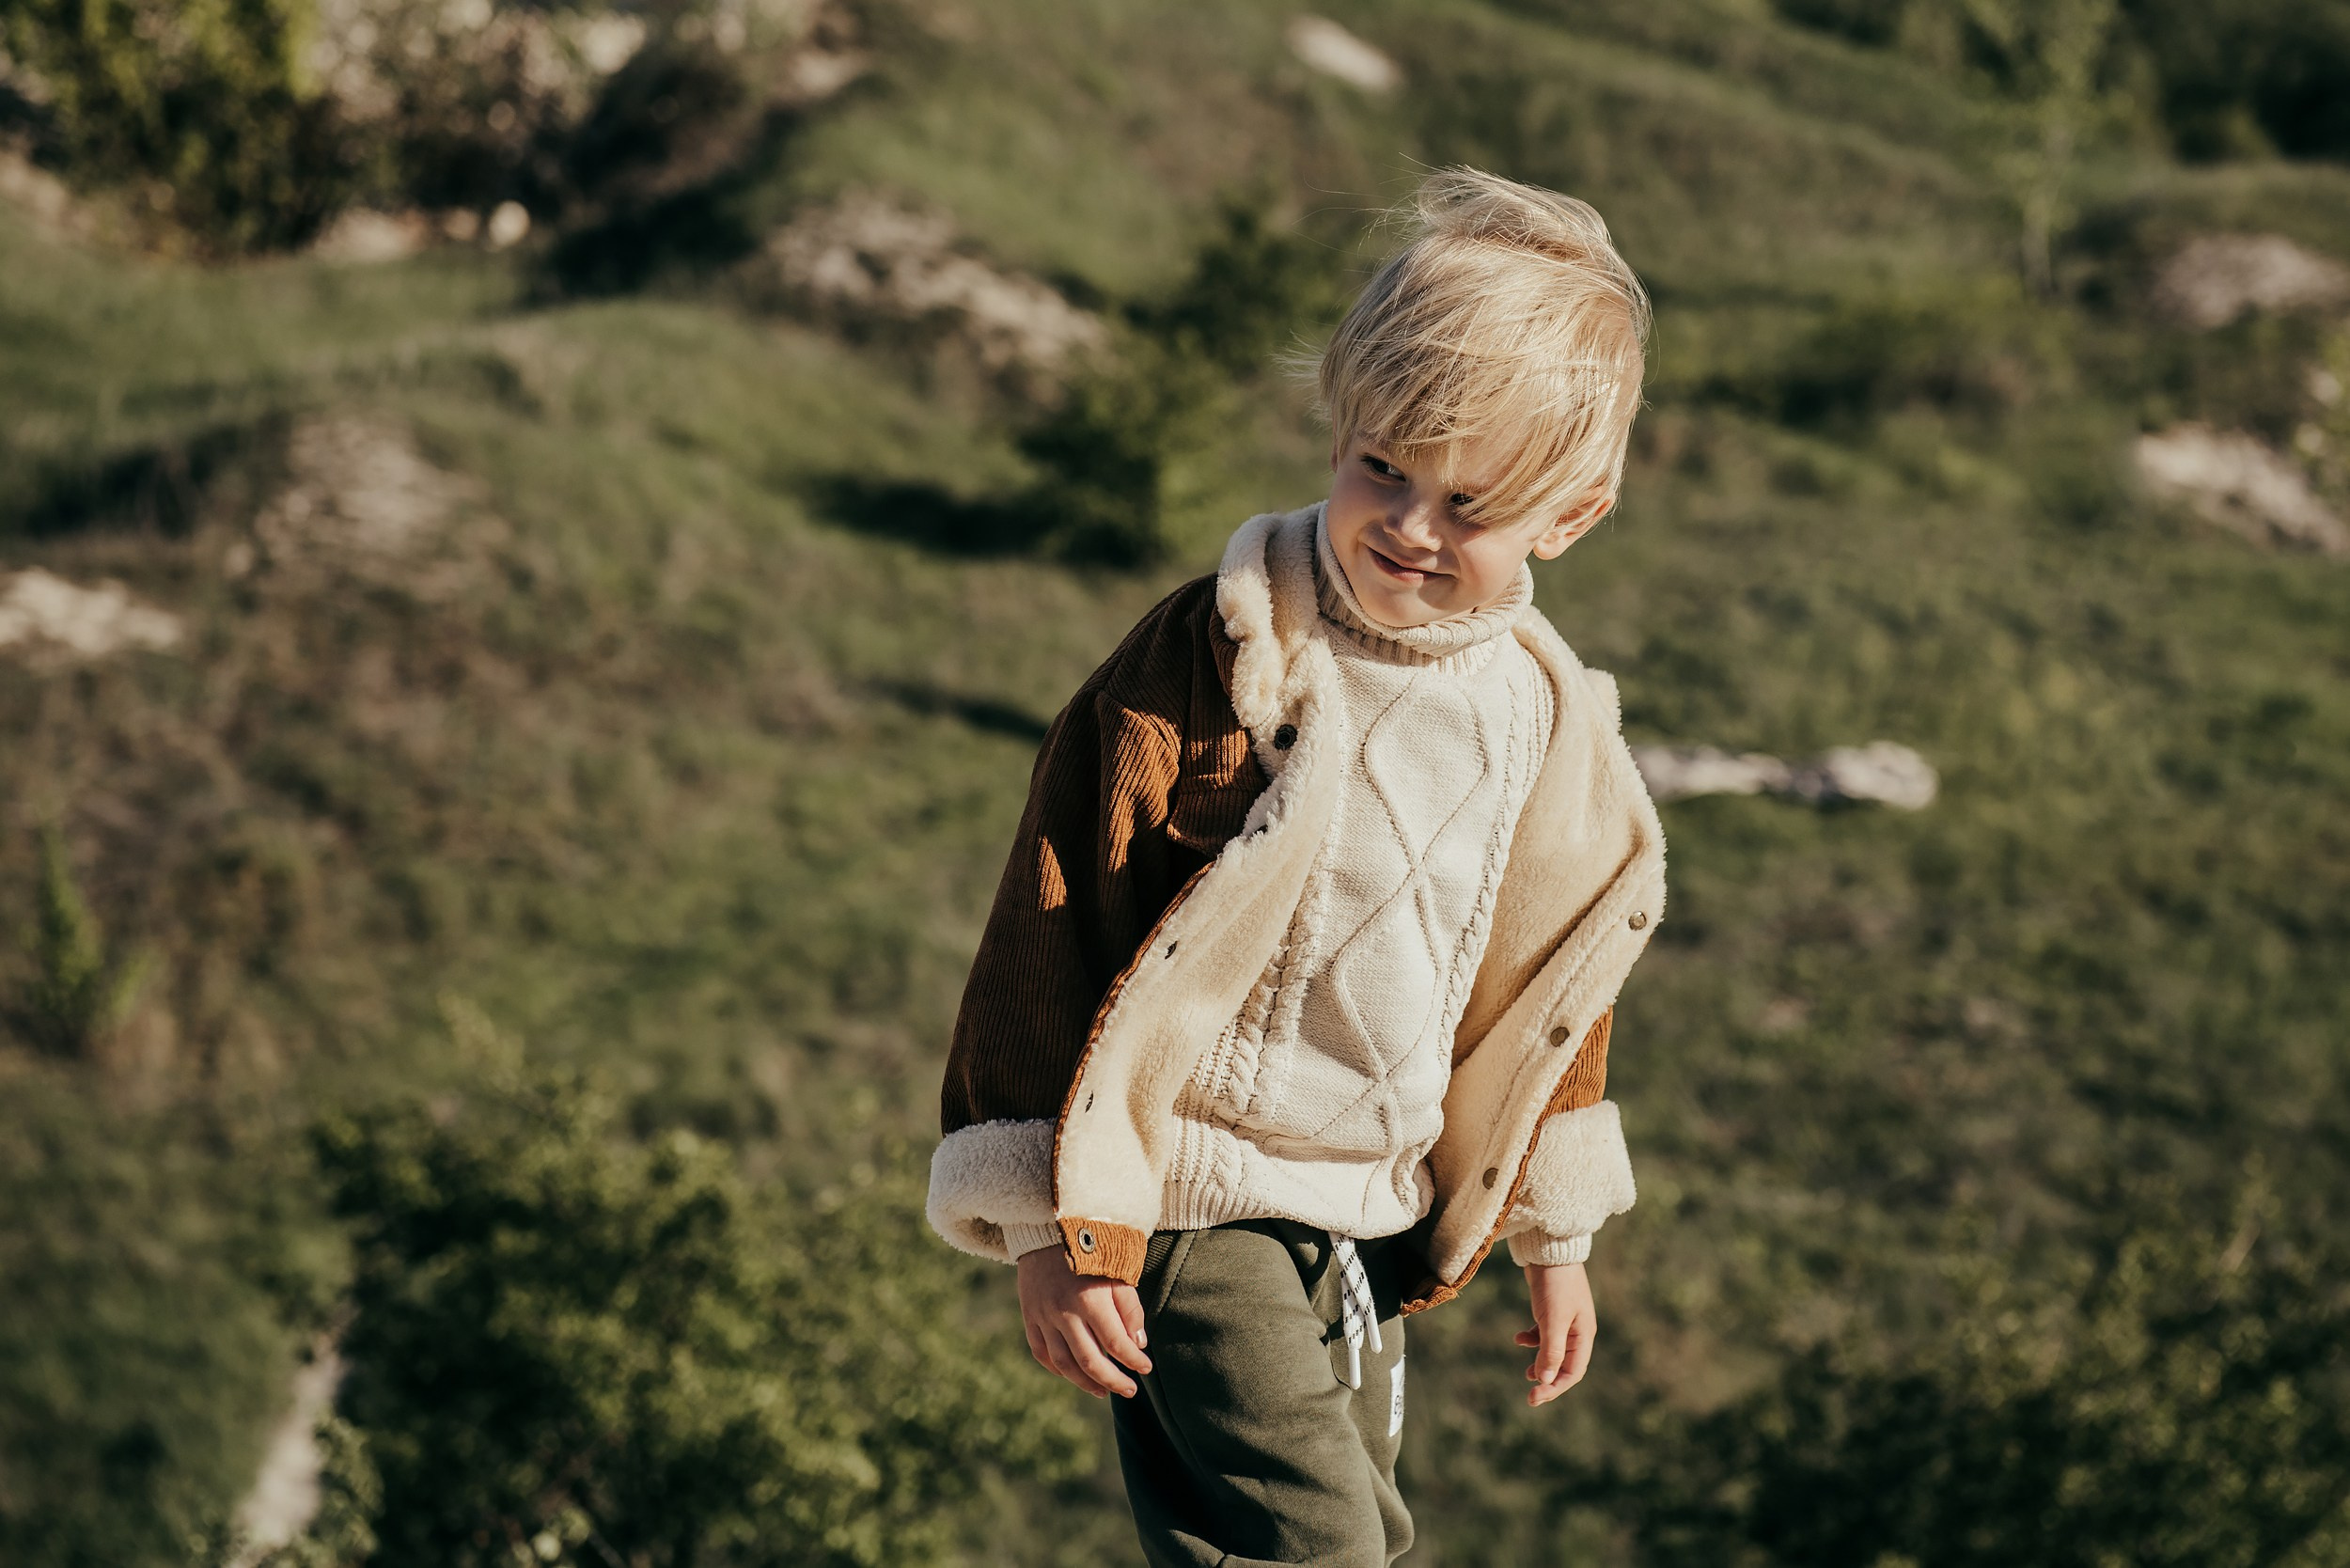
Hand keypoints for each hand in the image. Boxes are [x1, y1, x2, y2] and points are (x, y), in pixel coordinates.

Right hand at [1017, 1244, 1152, 1397]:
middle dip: (1113, 1380)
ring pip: (1064, 1363)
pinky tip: (1073, 1375)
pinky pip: (1041, 1352)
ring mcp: (1043, 1316)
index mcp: (1090, 1299)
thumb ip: (1130, 1309)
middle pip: (1089, 1360)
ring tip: (1103, 1391)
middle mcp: (1064, 1312)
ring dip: (1085, 1382)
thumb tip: (1137, 1345)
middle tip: (1129, 1390)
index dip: (1133, 1360)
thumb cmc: (1092, 1247)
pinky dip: (1057, 1369)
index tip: (1146, 1369)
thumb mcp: (1118, 1271)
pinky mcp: (1029, 1315)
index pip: (1116, 1343)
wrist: (1048, 1227)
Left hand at [1515, 1261, 1595, 1406]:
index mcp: (1583, 1336)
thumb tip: (1544, 1380)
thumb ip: (1550, 1350)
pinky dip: (1533, 1340)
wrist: (1549, 1250)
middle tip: (1530, 1395)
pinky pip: (1544, 1334)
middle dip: (1548, 1380)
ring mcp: (1565, 1320)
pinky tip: (1519, 1338)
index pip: (1572, 1372)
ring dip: (1540, 1363)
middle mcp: (1577, 1331)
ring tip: (1525, 1373)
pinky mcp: (1552, 1311)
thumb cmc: (1555, 1284)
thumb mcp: (1553, 1319)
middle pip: (1564, 1366)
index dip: (1554, 1388)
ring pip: (1554, 1352)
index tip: (1534, 1398)